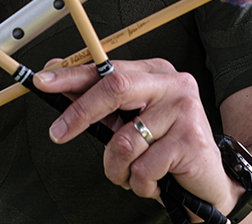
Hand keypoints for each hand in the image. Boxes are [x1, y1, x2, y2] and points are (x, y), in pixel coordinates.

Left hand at [34, 58, 239, 215]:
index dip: (72, 75)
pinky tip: (154, 181)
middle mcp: (172, 83)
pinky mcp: (190, 140)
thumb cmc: (164, 150)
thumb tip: (57, 82)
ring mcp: (184, 109)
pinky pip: (142, 167)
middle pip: (114, 87)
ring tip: (131, 173)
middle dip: (80, 112)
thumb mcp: (129, 122)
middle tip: (58, 134)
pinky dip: (139, 183)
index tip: (42, 81)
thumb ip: (100, 104)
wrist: (209, 182)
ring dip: (117, 168)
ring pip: (124, 139)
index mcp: (155, 73)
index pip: (107, 68)